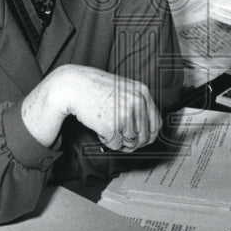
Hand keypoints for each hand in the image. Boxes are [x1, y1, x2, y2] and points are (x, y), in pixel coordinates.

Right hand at [22, 65, 161, 151]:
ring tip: (107, 127)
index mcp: (142, 93)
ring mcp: (125, 114)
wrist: (73, 86)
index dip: (148, 136)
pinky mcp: (112, 126)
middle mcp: (137, 102)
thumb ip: (137, 106)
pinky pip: (116, 145)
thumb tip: (145, 132)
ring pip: (130, 143)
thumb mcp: (124, 90)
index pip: (156, 124)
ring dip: (118, 140)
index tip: (139, 139)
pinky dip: (107, 141)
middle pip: (145, 137)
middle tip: (121, 138)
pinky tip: (100, 129)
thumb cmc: (95, 88)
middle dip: (133, 142)